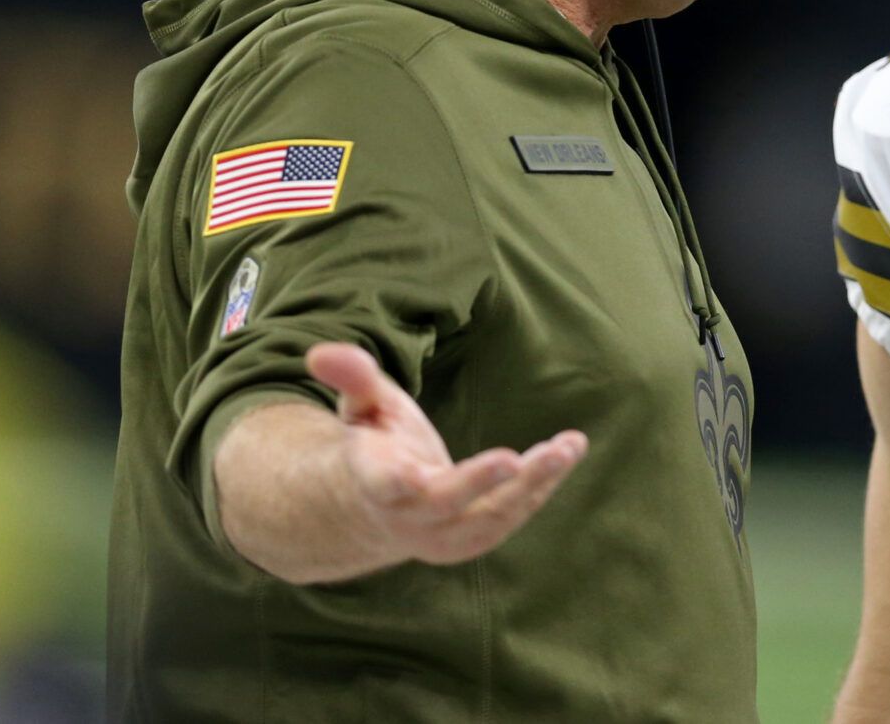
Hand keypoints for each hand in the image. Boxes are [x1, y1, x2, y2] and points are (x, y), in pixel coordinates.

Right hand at [305, 343, 587, 566]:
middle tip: (514, 458)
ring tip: (567, 448)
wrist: (385, 508)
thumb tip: (321, 353)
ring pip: (490, 517)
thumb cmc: (377, 444)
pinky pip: (513, 514)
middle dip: (478, 482)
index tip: (415, 473)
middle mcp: (411, 516)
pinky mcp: (479, 535)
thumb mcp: (363, 408)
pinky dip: (542, 486)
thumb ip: (352, 379)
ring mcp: (447, 533)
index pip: (385, 486)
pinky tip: (568, 452)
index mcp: (376, 483)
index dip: (398, 482)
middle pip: (445, 505)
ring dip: (531, 485)